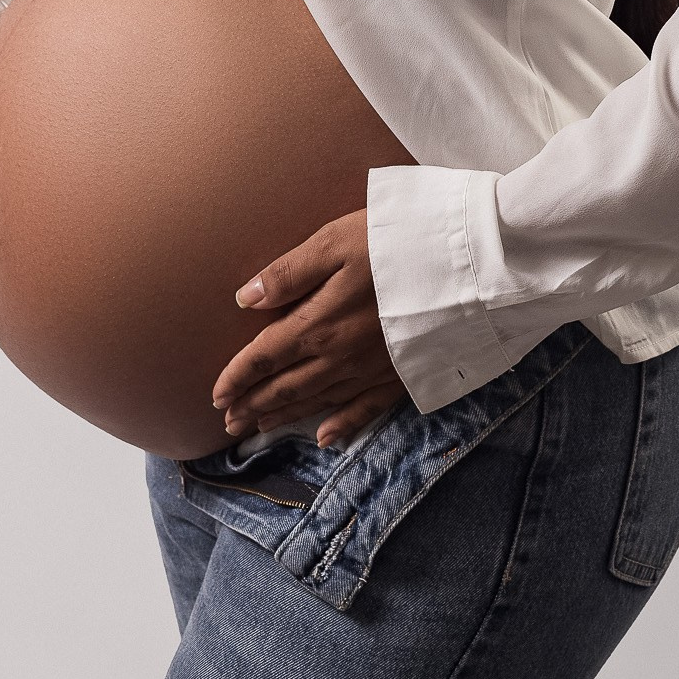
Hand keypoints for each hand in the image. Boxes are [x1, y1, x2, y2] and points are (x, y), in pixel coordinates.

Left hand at [211, 210, 408, 449]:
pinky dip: (342, 426)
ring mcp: (371, 370)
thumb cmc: (396, 241)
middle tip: (228, 422)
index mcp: (318, 324)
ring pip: (317, 401)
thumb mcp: (335, 241)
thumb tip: (245, 298)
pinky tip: (326, 438)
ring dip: (285, 416)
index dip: (237, 376)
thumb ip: (289, 273)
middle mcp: (339, 357)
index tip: (215, 393)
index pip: (265, 356)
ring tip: (259, 428)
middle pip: (286, 387)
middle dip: (253, 405)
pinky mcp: (400, 375)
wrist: (463, 263)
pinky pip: (365, 410)